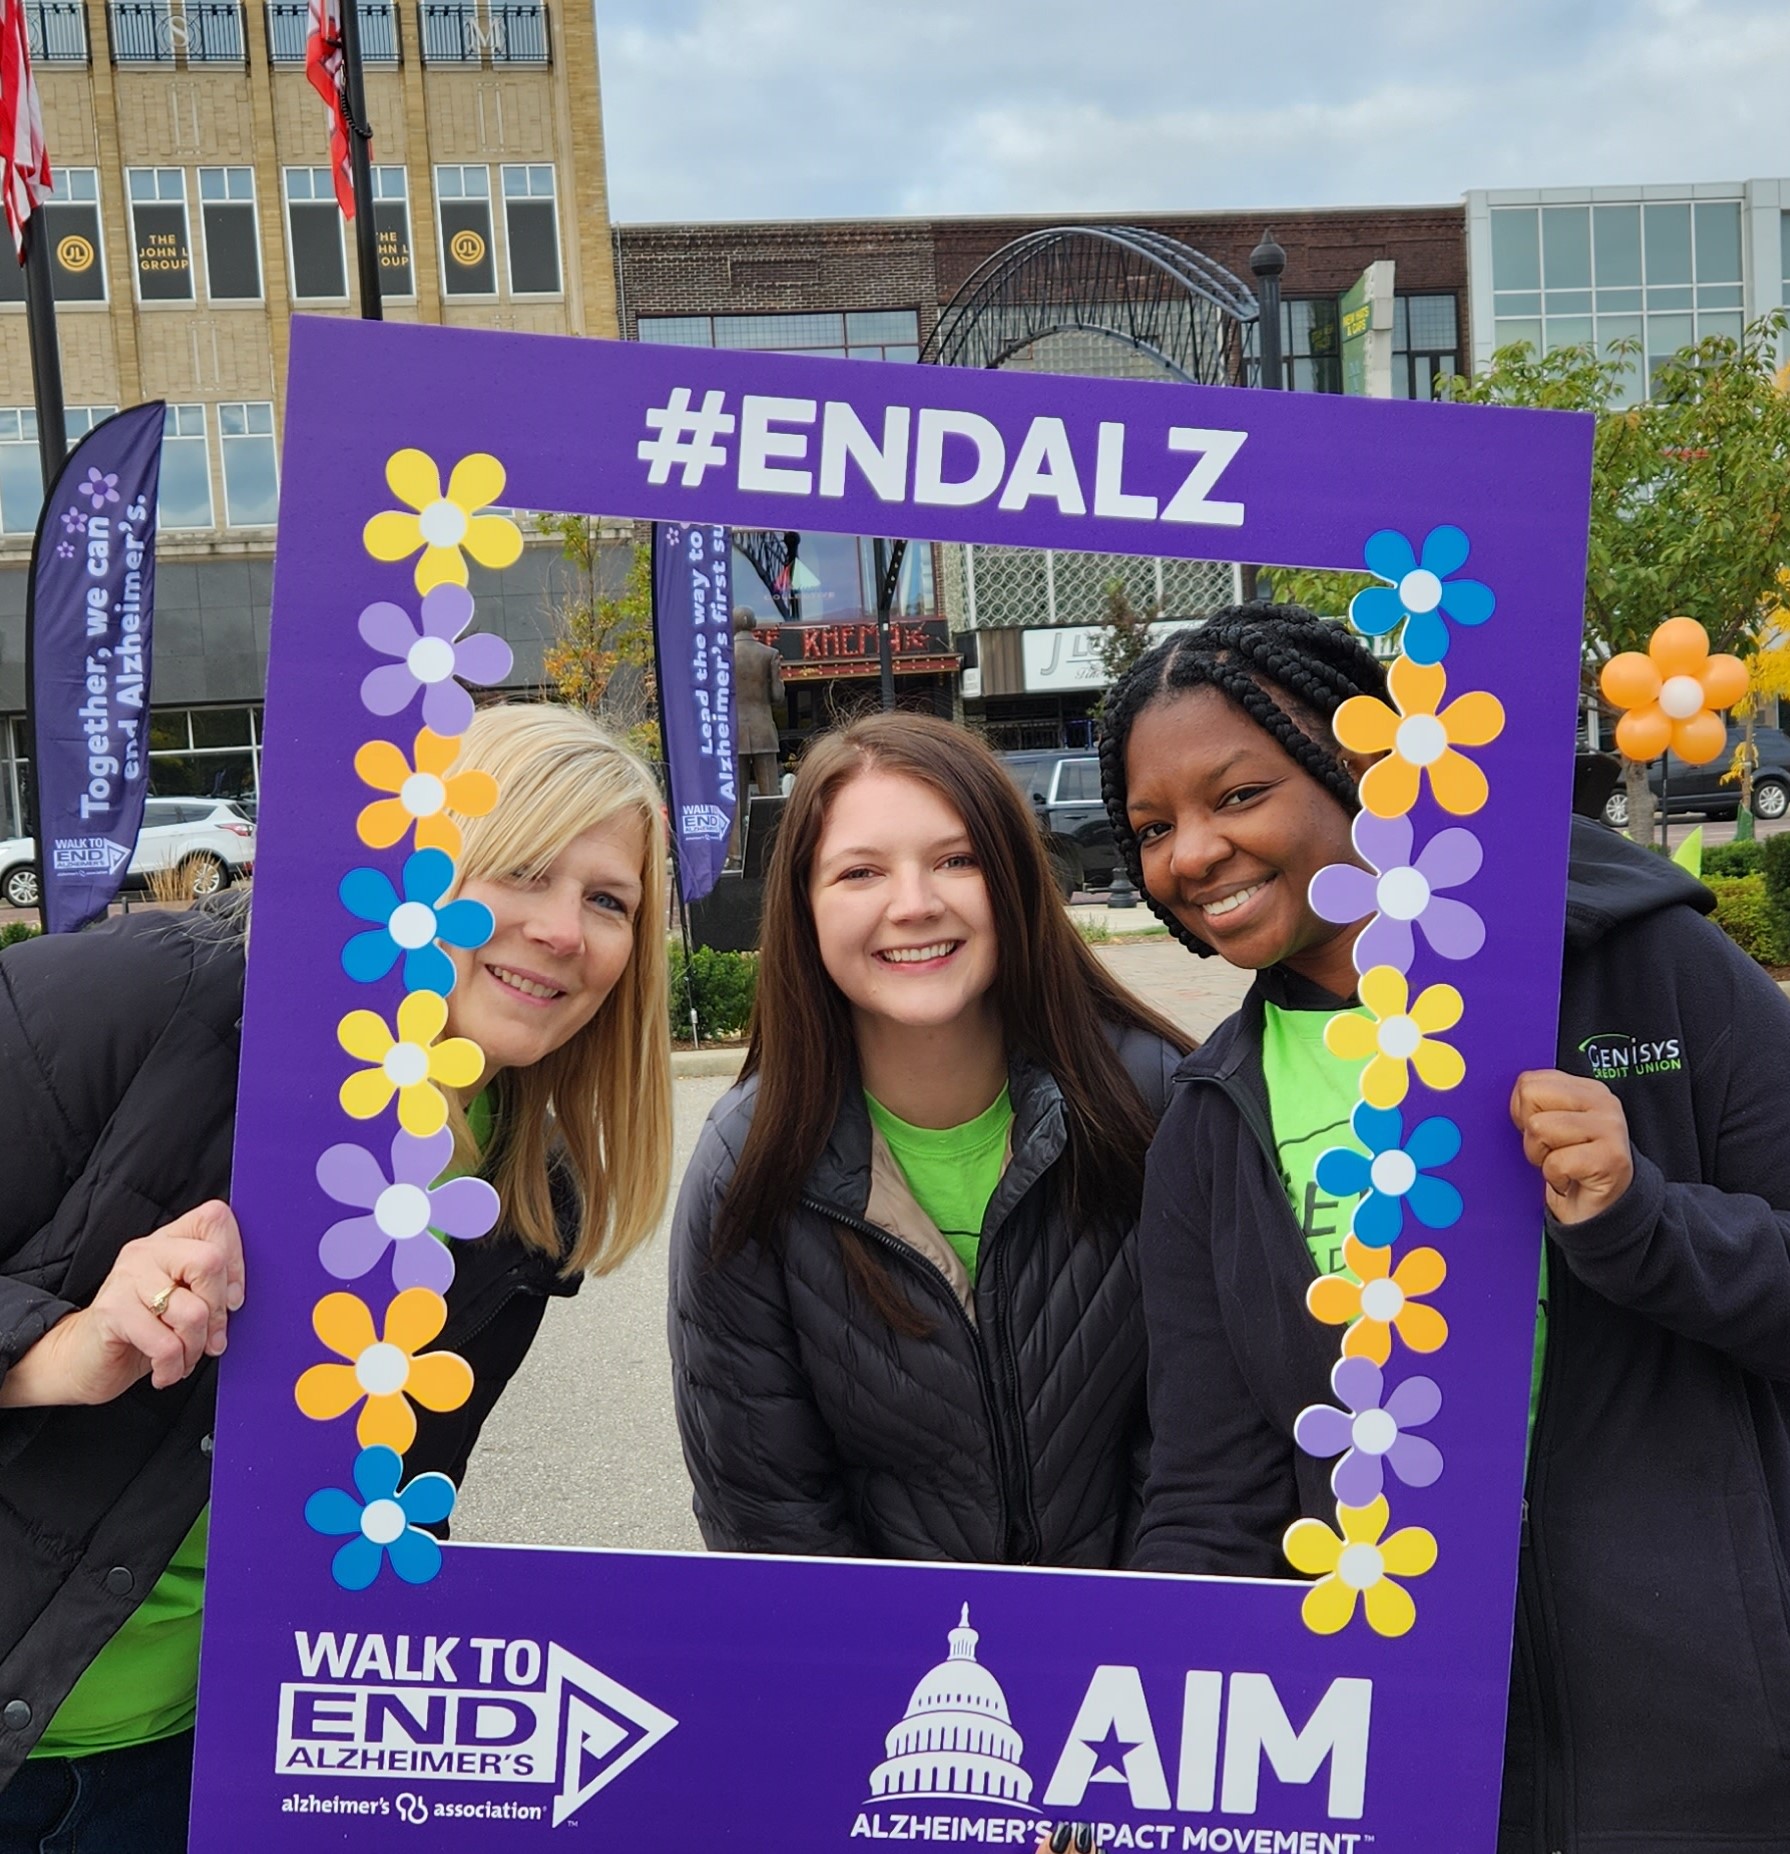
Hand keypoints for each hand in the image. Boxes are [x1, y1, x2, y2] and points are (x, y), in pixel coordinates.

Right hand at [0, 1201, 243, 1408]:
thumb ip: (211, 1288)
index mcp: (170, 1239)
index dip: (236, 1260)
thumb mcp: (184, 1300)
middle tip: (211, 1337)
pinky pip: (167, 1344)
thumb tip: (239, 1297)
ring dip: (196, 1346)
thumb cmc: (145, 1329)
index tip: (233, 1298)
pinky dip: (174, 1366)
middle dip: (219, 1311)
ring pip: (194, 1311)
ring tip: (185, 1357)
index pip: (216, 1219)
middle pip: (210, 1261)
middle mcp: (147, 1250)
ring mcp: (127, 1278)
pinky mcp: (113, 1312)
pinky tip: (166, 1370)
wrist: (84, 1358)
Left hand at [1509, 1070, 1633, 1225]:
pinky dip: (1554, 1177)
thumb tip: (1506, 1094)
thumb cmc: (1569, 1166)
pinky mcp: (1610, 1158)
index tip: (1540, 1133)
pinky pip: (1555, 1162)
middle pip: (1531, 1095)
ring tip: (1561, 1165)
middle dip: (1530, 1131)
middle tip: (1551, 1150)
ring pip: (1539, 1128)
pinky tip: (1570, 1180)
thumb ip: (1535, 1103)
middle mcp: (1603, 1103)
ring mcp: (1610, 1128)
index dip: (1522, 1112)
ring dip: (1541, 1156)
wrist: (1597, 1211)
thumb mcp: (1551, 1125)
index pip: (1529, 1080)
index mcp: (1587, 1089)